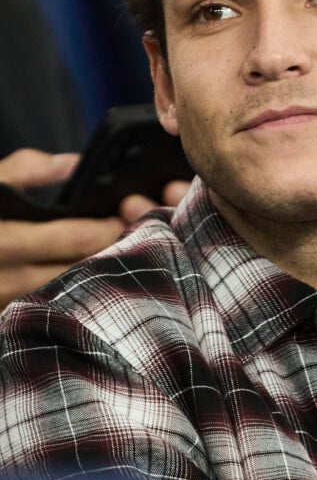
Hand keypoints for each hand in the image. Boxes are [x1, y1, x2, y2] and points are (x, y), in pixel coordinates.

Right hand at [0, 149, 188, 310]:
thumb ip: (26, 171)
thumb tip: (74, 163)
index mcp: (5, 239)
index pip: (73, 240)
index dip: (109, 228)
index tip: (129, 215)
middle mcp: (6, 279)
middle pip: (80, 271)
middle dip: (113, 253)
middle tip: (140, 234)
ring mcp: (7, 303)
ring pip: (70, 291)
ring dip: (97, 274)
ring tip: (121, 252)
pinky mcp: (6, 316)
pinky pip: (51, 304)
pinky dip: (74, 290)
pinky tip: (90, 275)